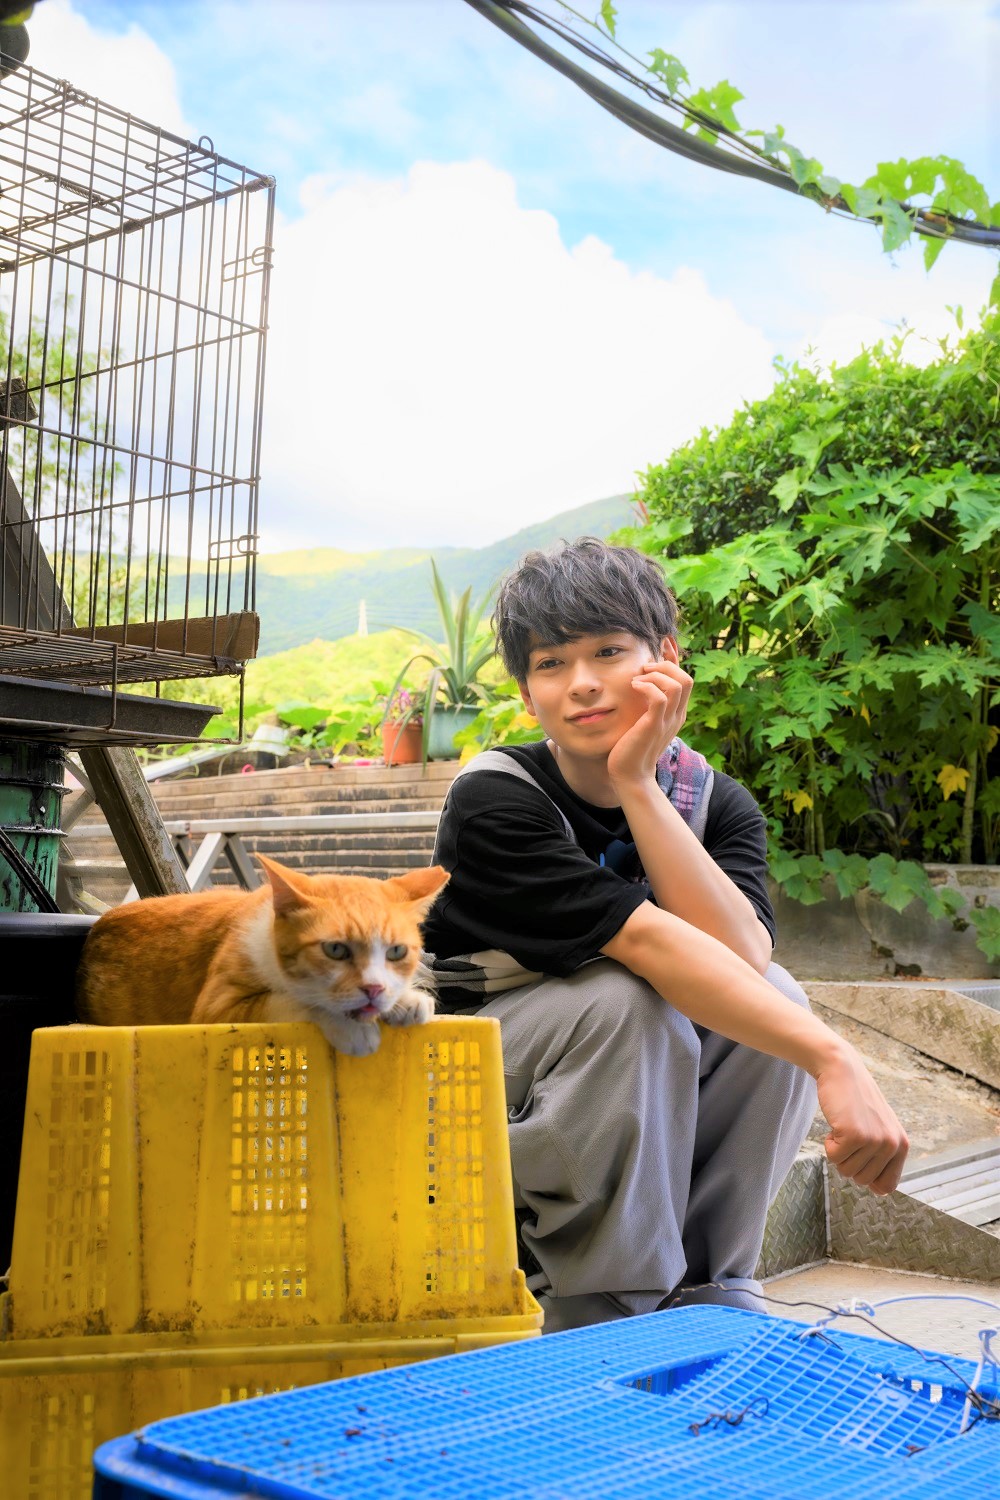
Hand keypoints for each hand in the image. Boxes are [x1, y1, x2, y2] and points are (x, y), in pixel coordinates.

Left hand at [607, 659, 692, 787]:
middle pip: (687, 678)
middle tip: (644, 669)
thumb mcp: (642, 720)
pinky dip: (647, 687)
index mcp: (676, 712)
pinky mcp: (654, 726)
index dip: (674, 659)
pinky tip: (634, 688)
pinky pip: (660, 697)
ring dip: (656, 675)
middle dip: (666, 665)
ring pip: (678, 684)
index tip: (660, 646)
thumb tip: (638, 682)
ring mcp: (668, 721)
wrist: (630, 776)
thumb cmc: (632, 747)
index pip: (684, 678)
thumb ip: (646, 704)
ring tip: (638, 680)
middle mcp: (677, 715)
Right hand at [815, 1041, 908, 1194]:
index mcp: (901, 1145)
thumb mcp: (879, 1128)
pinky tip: (836, 1123)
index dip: (867, 1177)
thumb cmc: (857, 1101)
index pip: (887, 1186)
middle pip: (862, 1180)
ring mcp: (874, 1141)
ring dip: (838, 1151)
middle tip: (850, 1134)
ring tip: (844, 1126)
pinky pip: (833, 1158)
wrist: (842, 1070)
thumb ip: (884, 1157)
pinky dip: (828, 1143)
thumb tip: (880, 1190)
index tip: (860, 1158)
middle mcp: (892, 1145)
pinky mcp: (854, 1136)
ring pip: (846, 1171)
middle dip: (849, 1161)